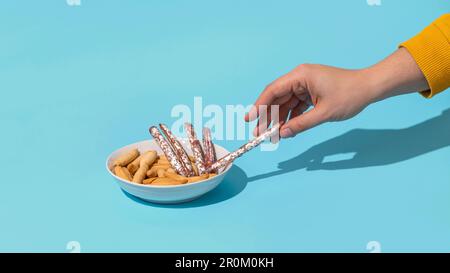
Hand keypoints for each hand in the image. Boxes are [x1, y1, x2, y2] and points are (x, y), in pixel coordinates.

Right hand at [245, 48, 428, 137]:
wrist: (369, 88)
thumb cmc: (350, 95)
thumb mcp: (324, 113)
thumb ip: (301, 124)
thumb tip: (282, 134)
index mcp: (301, 76)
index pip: (273, 91)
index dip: (259, 106)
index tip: (249, 119)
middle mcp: (300, 78)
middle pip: (276, 98)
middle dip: (267, 117)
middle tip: (259, 134)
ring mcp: (305, 85)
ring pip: (285, 103)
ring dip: (278, 119)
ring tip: (271, 136)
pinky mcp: (311, 92)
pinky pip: (295, 106)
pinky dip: (291, 118)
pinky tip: (286, 130)